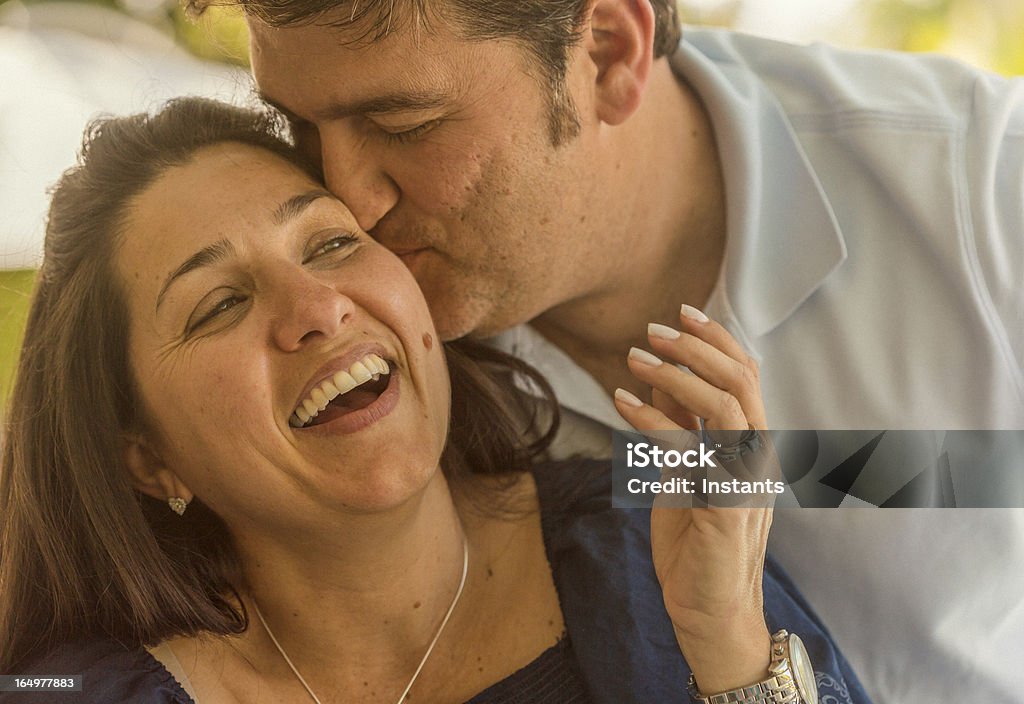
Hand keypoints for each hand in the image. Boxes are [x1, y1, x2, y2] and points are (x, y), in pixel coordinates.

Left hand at [613, 305, 775, 693]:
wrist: (710, 612)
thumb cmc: (695, 543)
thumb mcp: (684, 472)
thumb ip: (680, 427)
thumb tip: (657, 376)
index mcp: (752, 446)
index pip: (747, 377)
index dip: (717, 341)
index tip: (684, 312)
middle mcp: (757, 458)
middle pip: (742, 382)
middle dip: (697, 347)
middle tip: (654, 328)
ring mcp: (746, 481)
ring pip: (726, 407)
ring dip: (676, 376)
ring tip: (634, 355)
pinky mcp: (725, 506)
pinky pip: (691, 449)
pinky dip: (654, 420)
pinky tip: (621, 401)